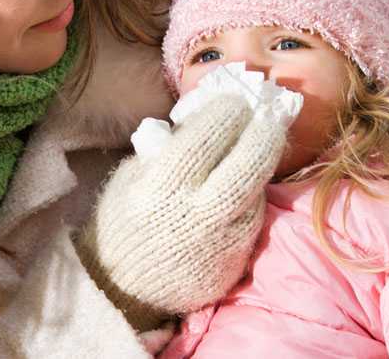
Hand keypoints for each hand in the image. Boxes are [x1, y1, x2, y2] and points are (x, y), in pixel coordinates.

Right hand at [75, 93, 294, 331]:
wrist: (120, 288)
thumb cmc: (122, 220)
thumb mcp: (132, 175)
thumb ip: (166, 148)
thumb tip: (203, 119)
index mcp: (165, 184)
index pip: (210, 134)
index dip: (228, 110)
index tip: (235, 100)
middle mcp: (199, 211)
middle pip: (250, 162)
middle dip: (264, 131)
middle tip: (268, 115)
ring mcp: (223, 239)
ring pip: (257, 189)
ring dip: (262, 162)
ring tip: (260, 143)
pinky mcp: (235, 259)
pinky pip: (253, 216)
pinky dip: (252, 194)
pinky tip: (243, 182)